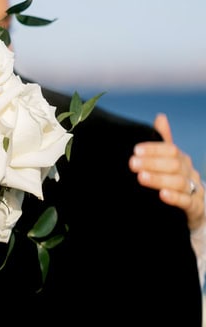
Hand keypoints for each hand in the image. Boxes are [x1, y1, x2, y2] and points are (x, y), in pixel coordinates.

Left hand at [129, 113, 204, 230]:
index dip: (154, 149)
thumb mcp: (168, 162)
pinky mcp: (195, 208)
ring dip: (159, 179)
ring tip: (141, 177)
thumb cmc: (175, 181)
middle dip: (152, 163)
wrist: (192, 209)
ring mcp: (194, 190)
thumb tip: (161, 117)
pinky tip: (162, 195)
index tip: (135, 150)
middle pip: (174, 164)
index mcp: (182, 160)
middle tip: (132, 164)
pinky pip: (187, 202)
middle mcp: (189, 172)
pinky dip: (174, 198)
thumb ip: (163, 142)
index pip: (171, 150)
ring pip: (179, 182)